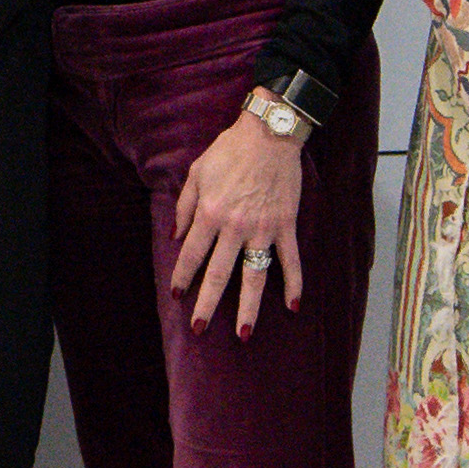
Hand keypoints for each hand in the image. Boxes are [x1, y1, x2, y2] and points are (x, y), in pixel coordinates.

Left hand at [168, 107, 309, 335]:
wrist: (269, 134)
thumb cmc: (230, 151)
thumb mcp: (197, 172)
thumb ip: (185, 206)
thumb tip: (175, 236)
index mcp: (210, 213)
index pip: (191, 254)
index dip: (183, 277)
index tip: (178, 296)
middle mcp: (235, 227)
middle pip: (219, 274)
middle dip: (207, 304)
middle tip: (198, 329)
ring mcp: (263, 229)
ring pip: (254, 276)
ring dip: (249, 307)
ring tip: (244, 332)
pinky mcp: (285, 226)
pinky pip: (290, 260)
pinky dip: (293, 283)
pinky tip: (292, 306)